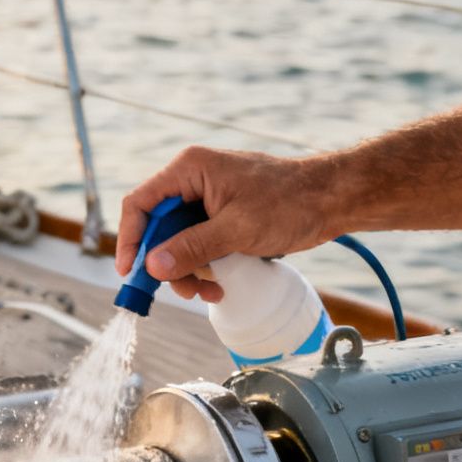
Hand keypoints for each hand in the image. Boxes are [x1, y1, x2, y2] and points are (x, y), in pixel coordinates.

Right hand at [114, 147, 340, 302]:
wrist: (331, 200)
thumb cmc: (289, 202)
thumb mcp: (236, 229)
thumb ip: (192, 247)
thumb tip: (153, 266)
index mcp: (190, 170)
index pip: (141, 203)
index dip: (130, 238)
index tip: (131, 272)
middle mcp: (193, 181)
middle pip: (158, 228)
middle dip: (168, 264)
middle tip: (184, 291)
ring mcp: (208, 200)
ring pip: (177, 242)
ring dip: (188, 272)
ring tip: (211, 291)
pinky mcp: (222, 217)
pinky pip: (199, 245)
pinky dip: (204, 268)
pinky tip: (220, 285)